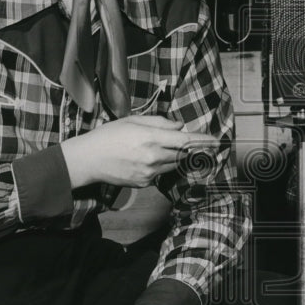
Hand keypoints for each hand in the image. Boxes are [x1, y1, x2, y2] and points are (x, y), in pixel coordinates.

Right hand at [61, 115, 218, 188]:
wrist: (88, 160)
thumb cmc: (108, 136)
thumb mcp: (133, 121)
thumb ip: (159, 123)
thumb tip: (179, 127)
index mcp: (151, 138)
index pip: (184, 140)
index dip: (202, 140)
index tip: (216, 141)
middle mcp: (153, 157)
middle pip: (182, 154)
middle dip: (187, 148)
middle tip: (184, 141)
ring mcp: (149, 173)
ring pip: (173, 165)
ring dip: (173, 157)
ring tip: (155, 148)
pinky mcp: (144, 183)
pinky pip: (160, 174)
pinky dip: (159, 166)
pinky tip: (142, 159)